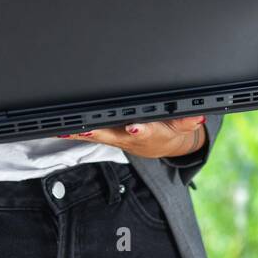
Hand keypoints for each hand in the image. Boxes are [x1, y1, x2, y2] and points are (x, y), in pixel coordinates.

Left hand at [55, 115, 206, 159]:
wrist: (163, 142)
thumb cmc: (171, 130)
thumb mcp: (186, 126)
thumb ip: (188, 120)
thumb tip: (196, 115)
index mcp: (152, 133)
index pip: (148, 130)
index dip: (141, 129)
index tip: (134, 126)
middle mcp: (130, 137)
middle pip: (114, 134)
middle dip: (97, 131)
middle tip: (83, 128)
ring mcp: (116, 137)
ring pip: (97, 133)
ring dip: (80, 131)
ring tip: (64, 126)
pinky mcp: (106, 134)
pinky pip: (89, 132)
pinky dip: (75, 129)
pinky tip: (61, 124)